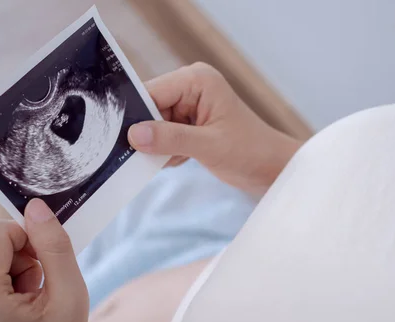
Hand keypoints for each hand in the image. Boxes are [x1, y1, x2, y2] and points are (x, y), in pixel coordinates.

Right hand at [128, 63, 302, 194]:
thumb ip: (171, 139)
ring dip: (159, 146)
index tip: (121, 141)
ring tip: (176, 160)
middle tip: (145, 157)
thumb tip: (134, 135)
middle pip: (150, 108)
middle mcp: (191, 87)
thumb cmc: (250, 152)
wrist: (272, 168)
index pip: (152, 92)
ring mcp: (190, 105)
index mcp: (197, 80)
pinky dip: (167, 151)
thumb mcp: (209, 146)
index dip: (135, 116)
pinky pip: (165, 135)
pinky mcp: (190, 123)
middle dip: (147, 134)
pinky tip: (181, 161)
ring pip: (155, 124)